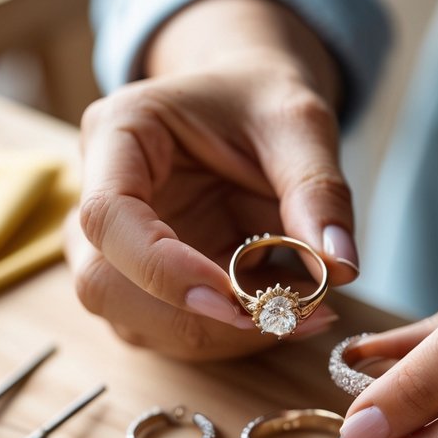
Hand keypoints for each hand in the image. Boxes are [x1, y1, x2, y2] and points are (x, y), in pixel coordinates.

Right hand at [66, 0, 357, 358]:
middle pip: (105, 285)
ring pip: (137, 322)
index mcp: (117, 133)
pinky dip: (232, 338)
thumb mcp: (299, 123)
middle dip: (195, 318)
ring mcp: (114, 250)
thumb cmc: (260, 100)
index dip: (160, 267)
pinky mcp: (144, 287)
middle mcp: (97, 197)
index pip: (107, 215)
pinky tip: (289, 315)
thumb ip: (317, 189)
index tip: (230, 298)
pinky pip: (173, 332)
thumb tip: (340, 267)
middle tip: (289, 316)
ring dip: (221, 336)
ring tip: (306, 314)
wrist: (249, 107)